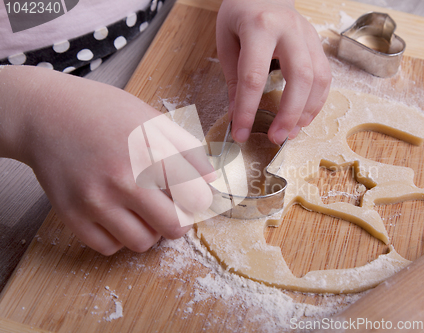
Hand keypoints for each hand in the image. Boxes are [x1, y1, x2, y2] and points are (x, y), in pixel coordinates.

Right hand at [0, 66, 214, 254]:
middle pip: (175, 227)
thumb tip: (212, 181)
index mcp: (151, 151)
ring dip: (150, 230)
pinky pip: (109, 247)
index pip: (197, 198)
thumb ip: (188, 149)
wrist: (47, 114)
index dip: (200, 199)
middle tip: (171, 206)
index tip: (193, 195)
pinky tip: (117, 215)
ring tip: (142, 209)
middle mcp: (124, 179)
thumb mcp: (153, 119)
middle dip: (180, 219)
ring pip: (143, 243)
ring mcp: (96, 200)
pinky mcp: (72, 215)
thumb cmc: (104, 113)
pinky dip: (119, 237)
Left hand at [216, 0, 330, 143]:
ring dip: (307, 111)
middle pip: (300, 77)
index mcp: (259, 27)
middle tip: (276, 137)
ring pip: (319, 78)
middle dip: (289, 113)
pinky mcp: (318, 44)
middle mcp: (290, 30)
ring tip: (291, 132)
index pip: (254, 76)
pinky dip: (317, 102)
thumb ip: (234, 78)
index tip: (240, 133)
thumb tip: (237, 115)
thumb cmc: (241, 14)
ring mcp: (309, 37)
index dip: (247, 109)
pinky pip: (325, 77)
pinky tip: (303, 117)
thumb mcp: (227, 41)